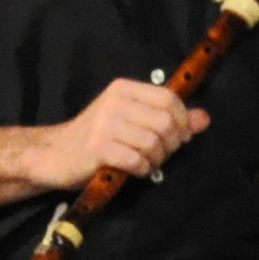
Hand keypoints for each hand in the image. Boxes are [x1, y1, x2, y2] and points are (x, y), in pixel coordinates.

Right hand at [32, 79, 201, 192]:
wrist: (54, 155)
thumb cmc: (97, 138)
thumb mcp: (132, 121)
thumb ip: (169, 118)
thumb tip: (205, 119)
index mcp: (124, 89)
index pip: (169, 99)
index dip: (183, 120)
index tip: (181, 137)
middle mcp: (114, 102)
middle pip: (165, 122)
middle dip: (172, 144)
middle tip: (162, 154)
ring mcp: (104, 124)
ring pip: (153, 142)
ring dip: (156, 159)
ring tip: (146, 163)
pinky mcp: (98, 148)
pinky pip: (136, 160)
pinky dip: (142, 169)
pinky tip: (134, 170)